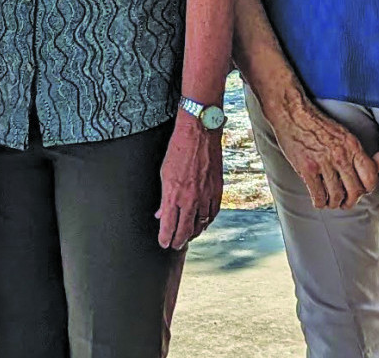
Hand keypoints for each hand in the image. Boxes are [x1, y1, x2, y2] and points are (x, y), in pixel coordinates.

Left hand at [156, 111, 222, 249]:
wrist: (199, 132)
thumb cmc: (179, 149)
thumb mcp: (164, 173)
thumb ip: (164, 197)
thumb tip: (161, 213)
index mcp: (174, 195)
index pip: (169, 227)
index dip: (165, 239)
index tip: (164, 243)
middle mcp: (191, 199)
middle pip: (185, 231)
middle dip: (178, 241)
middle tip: (175, 246)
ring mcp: (206, 196)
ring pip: (201, 224)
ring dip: (193, 233)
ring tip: (188, 237)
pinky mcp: (217, 190)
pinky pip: (213, 213)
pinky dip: (207, 221)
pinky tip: (203, 223)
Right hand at [268, 93, 378, 209]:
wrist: (292, 113)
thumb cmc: (316, 123)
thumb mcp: (342, 133)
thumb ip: (352, 151)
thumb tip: (359, 172)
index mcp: (352, 145)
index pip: (370, 176)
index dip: (367, 189)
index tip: (361, 191)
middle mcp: (341, 155)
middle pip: (355, 191)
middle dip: (351, 201)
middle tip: (345, 202)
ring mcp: (324, 162)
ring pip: (337, 196)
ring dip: (334, 204)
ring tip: (331, 203)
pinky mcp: (307, 169)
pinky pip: (318, 195)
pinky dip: (319, 203)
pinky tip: (318, 201)